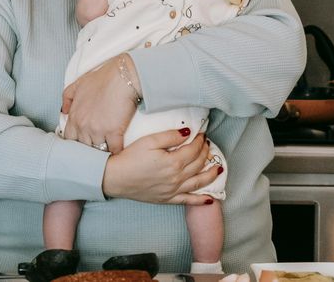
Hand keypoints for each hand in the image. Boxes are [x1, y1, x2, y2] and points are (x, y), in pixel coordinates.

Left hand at [61, 53, 140, 152]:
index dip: (77, 142)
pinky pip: (114, 149)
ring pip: (98, 150)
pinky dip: (117, 151)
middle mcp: (83, 126)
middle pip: (83, 147)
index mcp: (74, 117)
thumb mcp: (78, 84)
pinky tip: (120, 151)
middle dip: (90, 148)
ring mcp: (98, 131)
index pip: (70, 139)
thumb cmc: (103, 78)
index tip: (84, 143)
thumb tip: (64, 111)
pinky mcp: (114, 132)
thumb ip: (67, 98)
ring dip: (104, 151)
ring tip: (108, 152)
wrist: (122, 76)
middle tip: (97, 149)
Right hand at [102, 130, 219, 204]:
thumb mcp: (149, 141)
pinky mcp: (167, 199)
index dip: (200, 140)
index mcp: (173, 162)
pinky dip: (201, 201)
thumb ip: (170, 136)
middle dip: (205, 152)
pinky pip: (188, 201)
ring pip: (199, 182)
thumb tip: (188, 133)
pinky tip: (210, 199)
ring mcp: (173, 190)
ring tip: (219, 168)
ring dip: (211, 175)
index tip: (202, 134)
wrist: (114, 178)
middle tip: (207, 144)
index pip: (194, 150)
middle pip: (198, 164)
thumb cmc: (130, 158)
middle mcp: (176, 178)